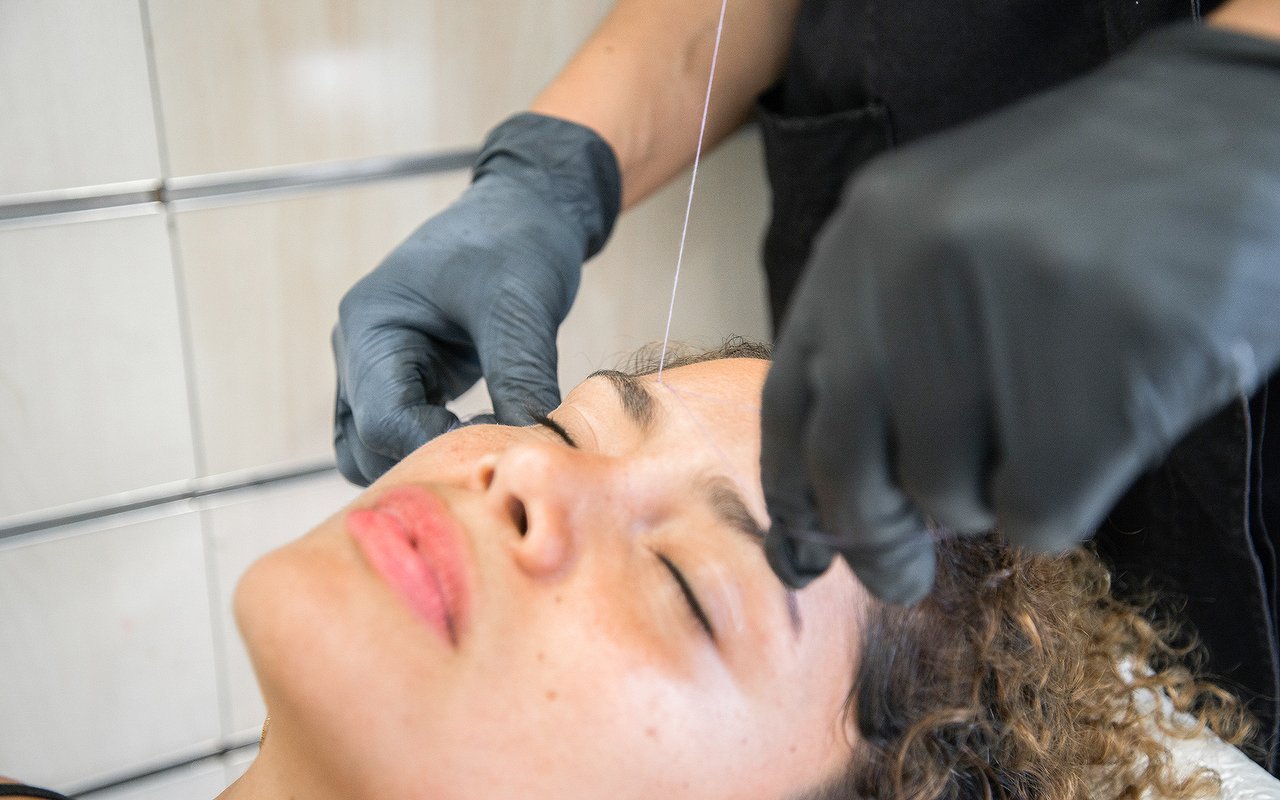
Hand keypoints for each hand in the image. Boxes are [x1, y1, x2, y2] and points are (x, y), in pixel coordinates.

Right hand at [333, 113, 620, 484]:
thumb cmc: (515, 240)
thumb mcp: (520, 305)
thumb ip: (521, 376)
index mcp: (370, 324)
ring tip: (490, 450)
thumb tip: (532, 444)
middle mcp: (360, 351)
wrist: (524, 211)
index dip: (435, 447)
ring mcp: (378, 369)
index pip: (382, 418)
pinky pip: (403, 436)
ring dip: (426, 461)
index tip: (494, 453)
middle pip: (368, 445)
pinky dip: (436, 448)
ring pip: (376, 451)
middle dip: (427, 461)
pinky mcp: (408, 381)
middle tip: (495, 460)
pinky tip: (486, 440)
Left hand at [761, 23, 1279, 601]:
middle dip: (873, 541)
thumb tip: (834, 513)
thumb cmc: (1086, 210)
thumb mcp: (946, 238)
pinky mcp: (1102, 368)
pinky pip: (1037, 514)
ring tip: (1045, 421)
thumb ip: (881, 347)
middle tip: (902, 575)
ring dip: (990, 497)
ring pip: (946, 496)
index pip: (787, 400)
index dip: (788, 494)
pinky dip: (1063, 502)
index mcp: (865, 234)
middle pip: (847, 468)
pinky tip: (1097, 430)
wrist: (1238, 139)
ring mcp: (1008, 311)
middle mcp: (913, 265)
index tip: (801, 557)